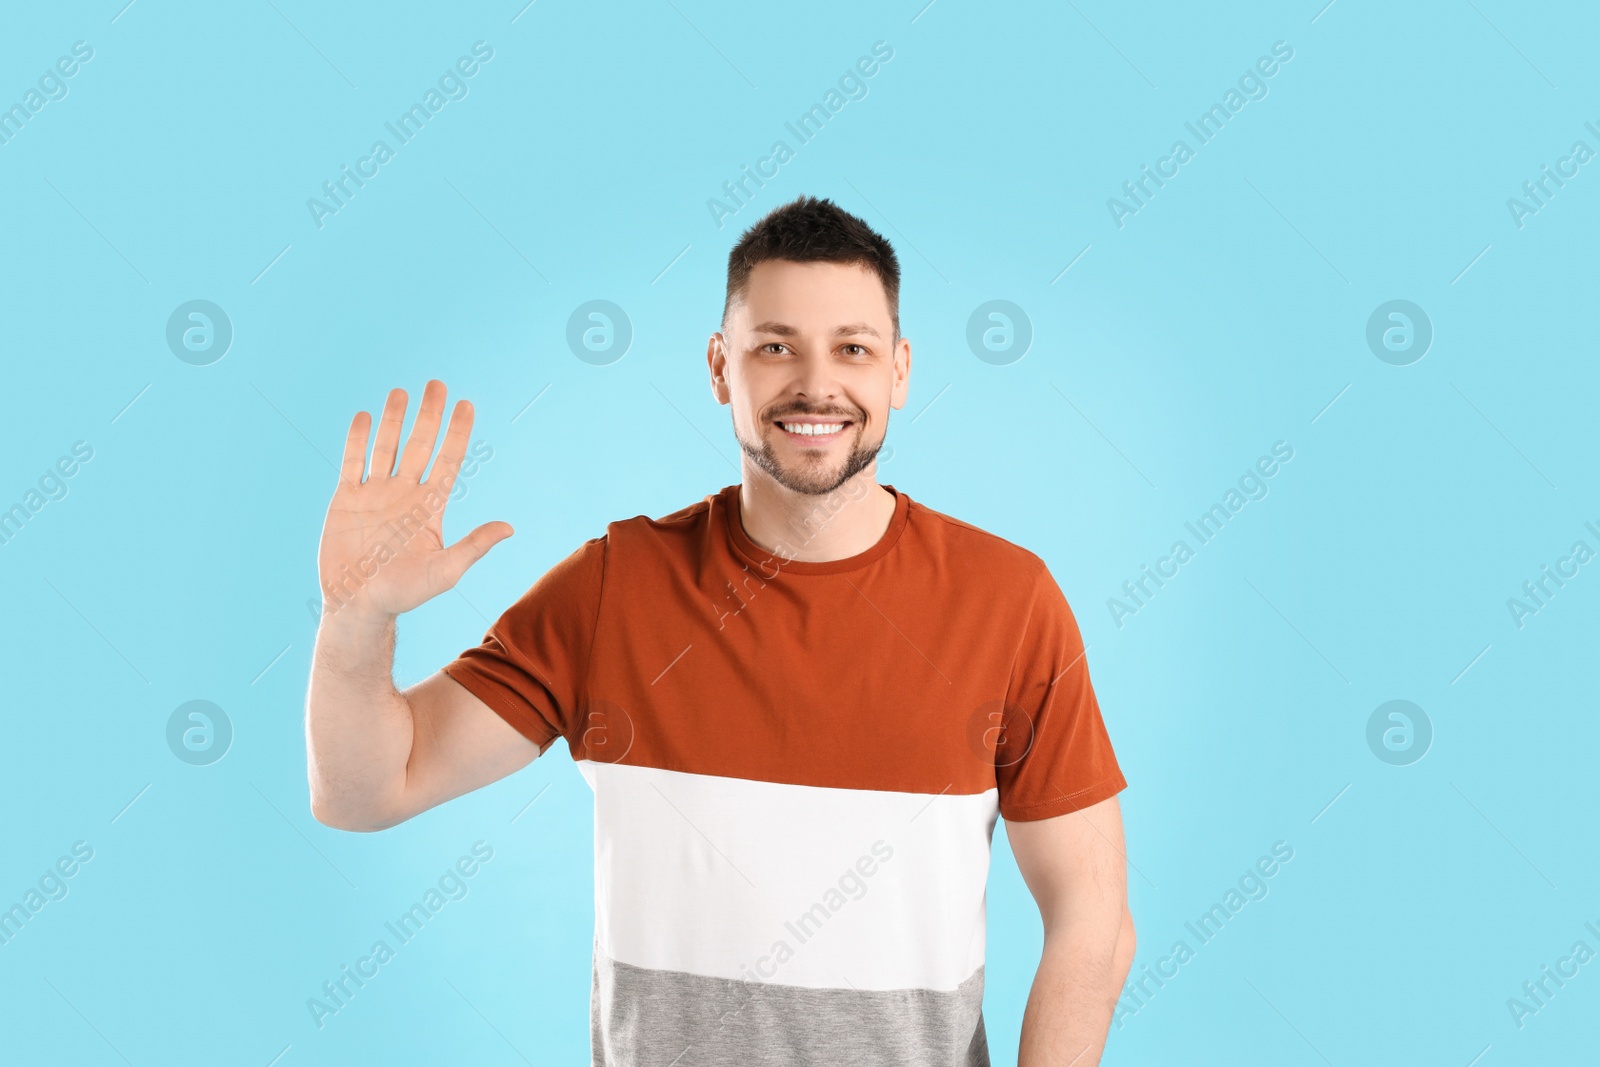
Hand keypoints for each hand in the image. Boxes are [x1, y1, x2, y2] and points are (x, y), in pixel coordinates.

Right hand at [317, 380, 511, 621]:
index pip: (448, 460)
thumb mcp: (445, 571)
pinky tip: (364, 416)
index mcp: (429, 507)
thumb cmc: (404, 594)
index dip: (458, 433)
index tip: (466, 405)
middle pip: (420, 444)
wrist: (358, 605)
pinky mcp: (346, 499)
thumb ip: (474, 546)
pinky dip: (357, 439)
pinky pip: (352, 462)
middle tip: (437, 384)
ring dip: (395, 419)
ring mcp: (375, 494)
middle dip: (429, 415)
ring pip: (387, 446)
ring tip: (402, 391)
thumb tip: (510, 528)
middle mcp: (404, 493)